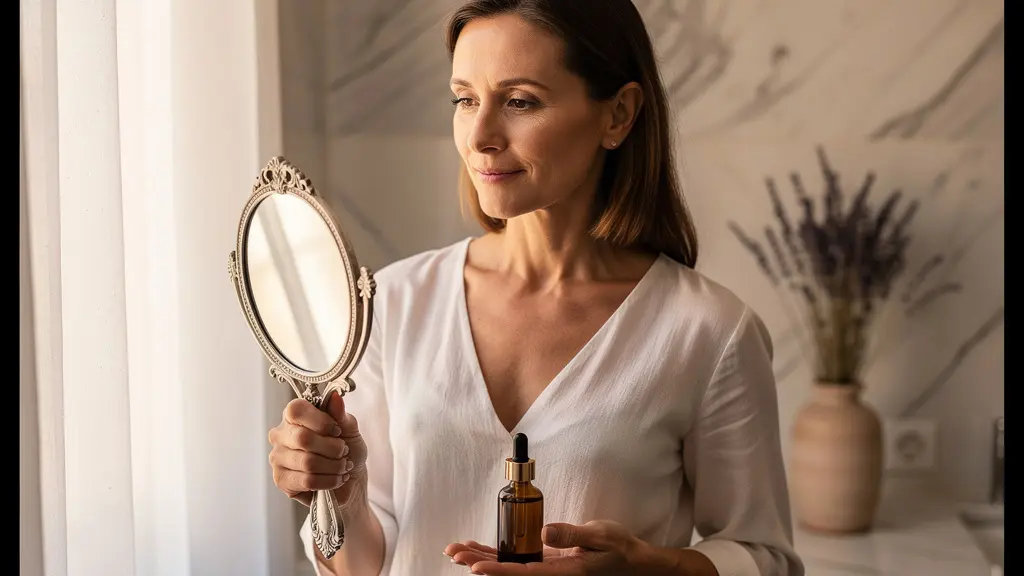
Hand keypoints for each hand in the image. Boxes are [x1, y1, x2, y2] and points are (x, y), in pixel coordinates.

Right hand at [267, 392, 367, 507]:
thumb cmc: (347, 450)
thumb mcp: (348, 428)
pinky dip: (329, 481)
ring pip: (307, 462)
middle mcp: (280, 435)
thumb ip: (340, 414)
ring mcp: (278, 458)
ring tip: (343, 466)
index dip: (321, 421)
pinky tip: (336, 479)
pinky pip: (307, 481)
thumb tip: (335, 397)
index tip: (337, 431)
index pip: (296, 410)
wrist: (350, 479)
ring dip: (334, 466)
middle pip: (303, 438)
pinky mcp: (281, 480)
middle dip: (332, 448)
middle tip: (344, 452)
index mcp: (293, 416)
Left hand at [444, 520, 646, 574]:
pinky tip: (481, 550)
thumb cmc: (620, 549)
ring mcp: (549, 570)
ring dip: (484, 558)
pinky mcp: (549, 563)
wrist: (633, 562)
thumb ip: (573, 534)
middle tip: (455, 554)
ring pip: (511, 567)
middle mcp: (552, 575)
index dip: (498, 571)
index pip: (524, 574)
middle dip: (480, 563)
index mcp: (565, 573)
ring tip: (458, 551)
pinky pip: (519, 561)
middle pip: (510, 572)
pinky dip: (499, 554)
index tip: (475, 566)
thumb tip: (544, 532)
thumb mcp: (601, 536)